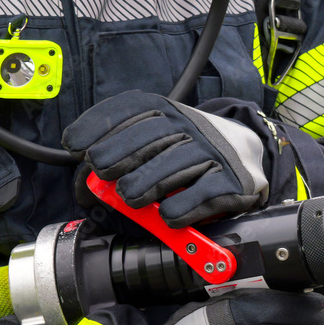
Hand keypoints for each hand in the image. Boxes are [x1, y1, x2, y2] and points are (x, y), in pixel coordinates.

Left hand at [62, 90, 268, 227]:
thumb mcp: (163, 140)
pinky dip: (184, 206)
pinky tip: (167, 215)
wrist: (249, 155)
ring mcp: (215, 153)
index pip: (133, 109)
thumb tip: (87, 182)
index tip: (74, 144)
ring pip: (178, 163)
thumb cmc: (193, 152)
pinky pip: (206, 193)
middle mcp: (193, 126)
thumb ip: (129, 152)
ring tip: (129, 197)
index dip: (100, 124)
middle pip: (153, 135)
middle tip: (101, 171)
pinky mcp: (234, 181)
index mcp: (171, 111)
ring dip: (148, 182)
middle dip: (120, 152)